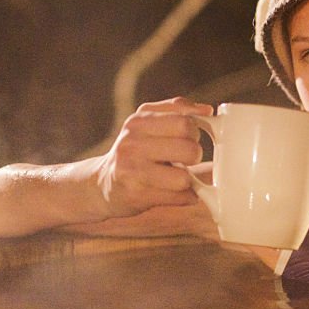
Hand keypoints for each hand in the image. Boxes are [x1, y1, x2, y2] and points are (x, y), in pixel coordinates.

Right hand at [93, 97, 212, 217]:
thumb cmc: (134, 151)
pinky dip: (186, 196)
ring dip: (189, 180)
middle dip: (195, 156)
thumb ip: (177, 110)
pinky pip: (178, 197)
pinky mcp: (136, 196)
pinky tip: (177, 192)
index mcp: (138, 122)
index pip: (184, 122)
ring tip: (179, 177)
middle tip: (186, 159)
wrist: (102, 183)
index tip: (189, 138)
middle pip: (189, 149)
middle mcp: (132, 144)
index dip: (194, 132)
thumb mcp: (147, 123)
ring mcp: (133, 171)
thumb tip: (207, 110)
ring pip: (184, 178)